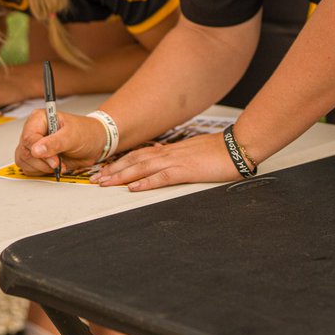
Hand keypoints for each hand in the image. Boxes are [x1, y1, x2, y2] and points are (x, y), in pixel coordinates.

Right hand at [15, 111, 105, 175]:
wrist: (95, 143)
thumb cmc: (86, 133)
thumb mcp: (72, 136)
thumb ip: (54, 143)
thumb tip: (36, 150)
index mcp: (39, 119)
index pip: (28, 137)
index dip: (39, 151)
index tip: (54, 161)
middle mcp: (33, 131)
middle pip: (25, 152)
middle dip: (42, 162)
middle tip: (59, 163)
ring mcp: (33, 145)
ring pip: (25, 162)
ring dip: (43, 167)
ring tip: (59, 163)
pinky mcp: (36, 157)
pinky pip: (30, 169)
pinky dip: (42, 171)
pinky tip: (55, 166)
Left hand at [91, 132, 240, 190]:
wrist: (238, 146)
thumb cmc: (220, 151)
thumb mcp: (194, 151)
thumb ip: (178, 156)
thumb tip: (164, 157)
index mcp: (171, 151)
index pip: (140, 155)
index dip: (121, 163)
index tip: (106, 170)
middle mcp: (170, 154)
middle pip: (135, 161)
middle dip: (114, 170)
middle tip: (96, 179)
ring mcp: (177, 162)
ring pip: (142, 168)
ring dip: (122, 176)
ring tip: (106, 183)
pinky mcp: (186, 171)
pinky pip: (162, 177)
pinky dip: (145, 183)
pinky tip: (133, 188)